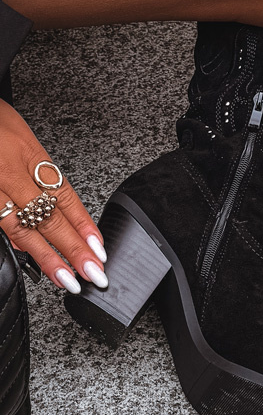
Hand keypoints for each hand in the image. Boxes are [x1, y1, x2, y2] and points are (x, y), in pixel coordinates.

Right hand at [0, 100, 106, 291]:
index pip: (64, 194)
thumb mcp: (20, 135)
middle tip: (92, 273)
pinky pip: (0, 224)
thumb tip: (55, 208)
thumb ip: (36, 169)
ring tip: (67, 279)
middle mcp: (10, 171)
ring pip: (22, 228)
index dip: (84, 224)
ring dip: (46, 258)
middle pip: (48, 216)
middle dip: (72, 249)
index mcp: (28, 152)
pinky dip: (17, 243)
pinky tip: (31, 260)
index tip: (99, 248)